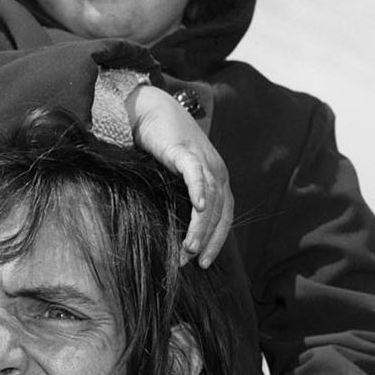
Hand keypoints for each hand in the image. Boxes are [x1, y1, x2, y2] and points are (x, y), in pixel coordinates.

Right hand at [126, 86, 231, 266]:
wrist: (150, 111)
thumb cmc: (161, 147)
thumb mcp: (177, 177)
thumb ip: (183, 197)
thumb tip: (177, 228)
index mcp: (218, 179)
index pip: (225, 216)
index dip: (217, 240)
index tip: (205, 263)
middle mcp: (217, 171)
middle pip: (219, 212)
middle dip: (207, 240)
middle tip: (195, 262)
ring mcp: (204, 160)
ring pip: (209, 199)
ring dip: (200, 226)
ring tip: (189, 249)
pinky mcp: (186, 151)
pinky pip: (196, 175)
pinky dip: (199, 191)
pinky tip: (197, 208)